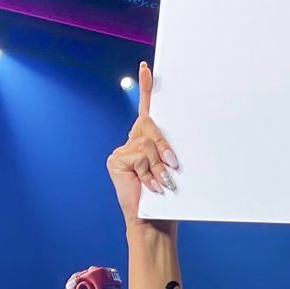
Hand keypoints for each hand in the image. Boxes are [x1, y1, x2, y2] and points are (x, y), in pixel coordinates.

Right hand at [108, 62, 180, 227]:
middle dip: (163, 143)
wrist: (154, 219)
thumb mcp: (171, 168)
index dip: (147, 89)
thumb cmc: (168, 196)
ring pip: (146, 143)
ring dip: (158, 165)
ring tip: (163, 183)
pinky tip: (151, 185)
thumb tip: (172, 145)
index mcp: (148, 140)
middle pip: (149, 125)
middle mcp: (133, 141)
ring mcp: (122, 150)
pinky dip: (148, 172)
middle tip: (173, 164)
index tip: (147, 69)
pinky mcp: (116, 160)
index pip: (146, 110)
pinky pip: (138, 156)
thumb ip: (168, 150)